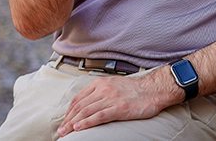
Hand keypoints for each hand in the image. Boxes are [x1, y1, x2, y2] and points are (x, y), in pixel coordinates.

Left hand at [57, 70, 181, 135]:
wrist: (153, 90)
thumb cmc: (135, 90)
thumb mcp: (113, 85)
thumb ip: (99, 92)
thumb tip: (87, 104)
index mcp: (100, 83)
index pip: (78, 98)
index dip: (69, 112)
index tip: (64, 121)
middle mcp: (103, 89)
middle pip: (79, 106)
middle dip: (68, 120)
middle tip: (61, 131)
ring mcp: (111, 98)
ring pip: (86, 111)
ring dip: (73, 123)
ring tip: (66, 132)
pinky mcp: (119, 108)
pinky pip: (99, 116)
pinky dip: (86, 123)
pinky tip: (78, 128)